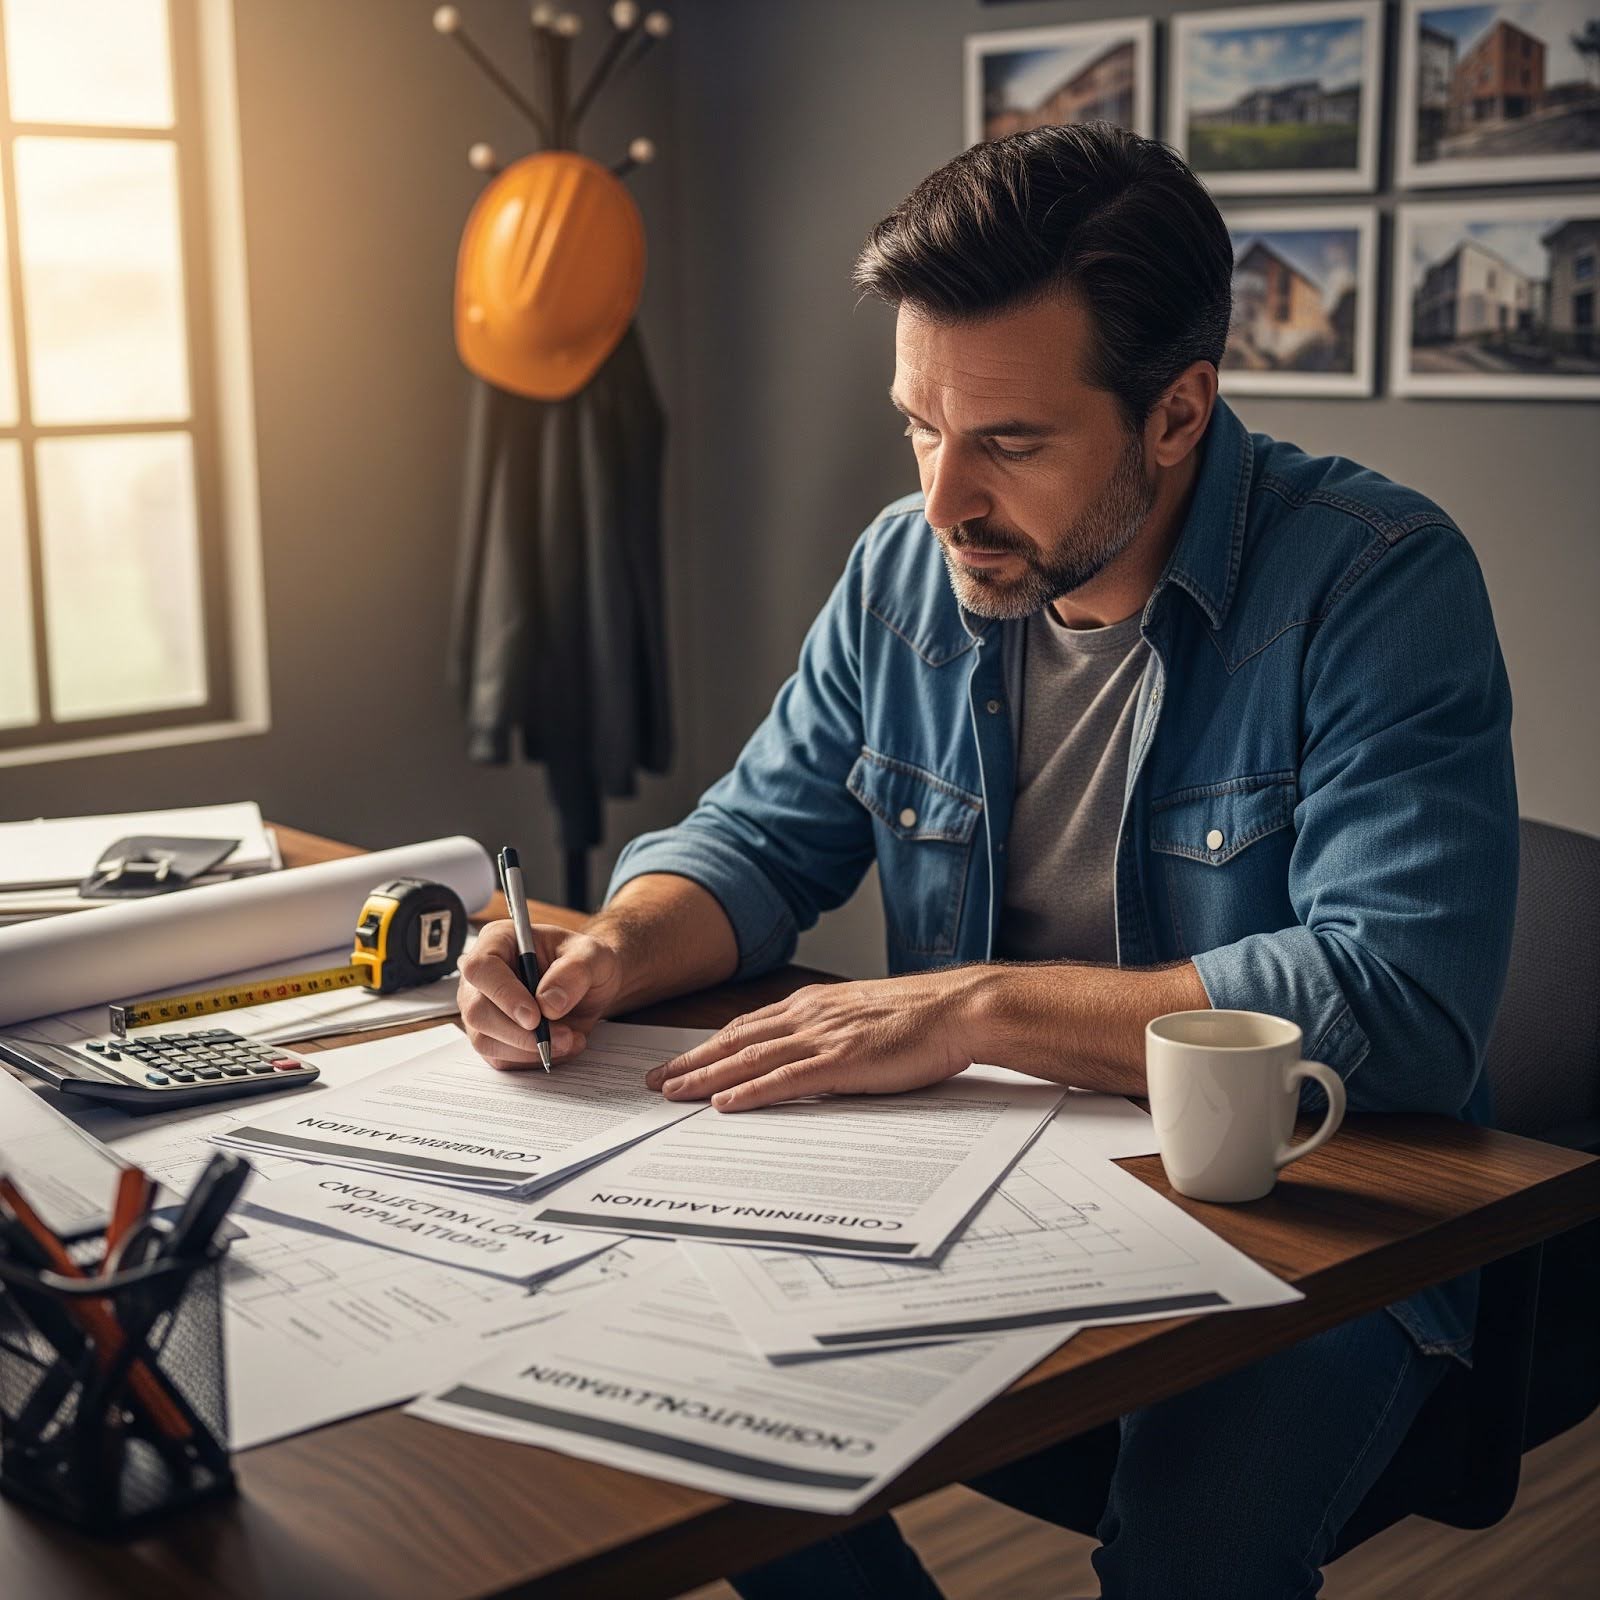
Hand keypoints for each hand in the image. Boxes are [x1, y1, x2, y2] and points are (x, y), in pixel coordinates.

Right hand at [457, 921, 623, 1069]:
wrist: (592, 987)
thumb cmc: (585, 962)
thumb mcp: (593, 955)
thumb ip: (575, 972)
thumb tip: (548, 1004)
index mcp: (498, 941)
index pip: (481, 968)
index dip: (503, 994)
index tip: (534, 1017)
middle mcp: (482, 977)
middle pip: (477, 1011)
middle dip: (521, 1033)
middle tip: (563, 1036)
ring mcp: (483, 1008)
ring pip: (486, 1041)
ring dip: (530, 1050)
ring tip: (570, 1039)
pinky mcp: (493, 1037)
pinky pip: (501, 1058)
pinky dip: (533, 1060)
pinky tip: (561, 1046)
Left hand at [644, 973, 974, 1110]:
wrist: (959, 1009)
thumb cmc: (921, 1018)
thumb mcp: (864, 1017)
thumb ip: (831, 1032)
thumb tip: (810, 1055)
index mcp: (813, 1005)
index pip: (747, 1027)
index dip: (708, 1046)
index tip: (678, 1062)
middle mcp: (809, 1016)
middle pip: (735, 1041)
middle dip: (690, 1062)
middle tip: (653, 1082)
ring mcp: (823, 1038)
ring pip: (749, 1060)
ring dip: (705, 1078)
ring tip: (671, 1094)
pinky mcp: (842, 1062)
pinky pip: (785, 1080)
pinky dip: (750, 1093)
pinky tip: (723, 1105)